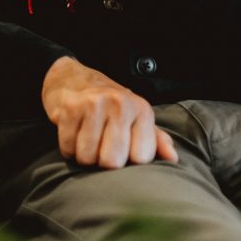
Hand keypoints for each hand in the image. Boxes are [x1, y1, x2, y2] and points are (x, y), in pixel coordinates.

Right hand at [42, 56, 177, 168]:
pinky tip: (74, 135)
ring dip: (84, 156)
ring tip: (87, 140)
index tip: (124, 150)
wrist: (72, 78)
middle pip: (112, 161)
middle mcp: (120, 104)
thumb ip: (155, 139)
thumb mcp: (136, 117)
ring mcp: (93, 104)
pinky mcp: (69, 108)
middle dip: (103, 162)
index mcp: (141, 109)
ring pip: (87, 157)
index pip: (140, 158)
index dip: (129, 161)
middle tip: (101, 147)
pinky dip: (68, 149)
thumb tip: (172, 158)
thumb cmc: (109, 105)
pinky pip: (68, 148)